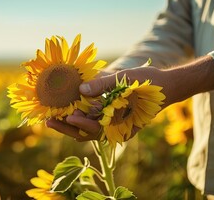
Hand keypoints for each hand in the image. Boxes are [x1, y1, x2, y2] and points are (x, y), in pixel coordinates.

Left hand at [47, 66, 173, 140]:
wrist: (166, 87)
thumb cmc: (149, 84)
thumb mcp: (127, 79)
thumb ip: (104, 84)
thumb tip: (81, 89)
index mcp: (120, 124)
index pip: (95, 128)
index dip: (79, 124)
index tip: (67, 116)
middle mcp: (115, 129)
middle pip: (86, 133)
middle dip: (67, 127)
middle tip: (47, 121)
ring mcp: (112, 126)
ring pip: (86, 130)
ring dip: (69, 124)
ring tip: (50, 117)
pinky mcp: (111, 119)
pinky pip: (92, 122)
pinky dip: (78, 118)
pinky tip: (66, 109)